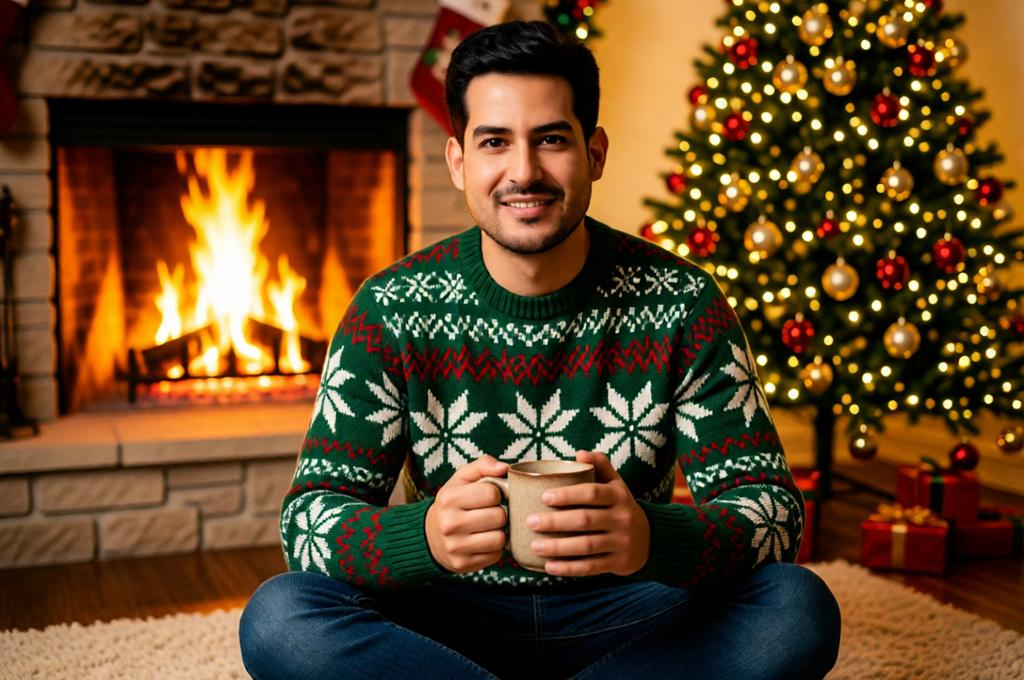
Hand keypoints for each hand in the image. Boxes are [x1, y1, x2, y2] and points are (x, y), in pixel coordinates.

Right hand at [425, 455, 509, 573]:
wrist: (430, 536)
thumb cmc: (453, 504)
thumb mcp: (461, 479)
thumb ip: (482, 465)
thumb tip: (505, 468)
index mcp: (449, 498)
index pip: (492, 493)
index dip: (496, 494)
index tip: (489, 497)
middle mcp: (449, 523)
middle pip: (499, 516)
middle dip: (499, 513)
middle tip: (490, 513)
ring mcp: (455, 547)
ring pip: (499, 538)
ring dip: (499, 532)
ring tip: (488, 527)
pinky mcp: (462, 565)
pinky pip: (496, 555)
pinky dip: (494, 548)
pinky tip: (483, 541)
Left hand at [528, 451, 649, 576]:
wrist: (649, 539)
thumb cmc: (620, 506)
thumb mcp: (616, 483)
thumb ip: (600, 464)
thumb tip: (579, 453)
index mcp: (619, 496)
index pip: (592, 493)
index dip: (567, 495)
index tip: (544, 497)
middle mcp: (622, 519)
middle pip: (585, 520)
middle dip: (555, 522)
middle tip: (530, 522)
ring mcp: (621, 542)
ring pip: (586, 546)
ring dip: (558, 547)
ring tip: (534, 546)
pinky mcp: (618, 563)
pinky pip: (591, 567)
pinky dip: (569, 568)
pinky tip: (550, 566)